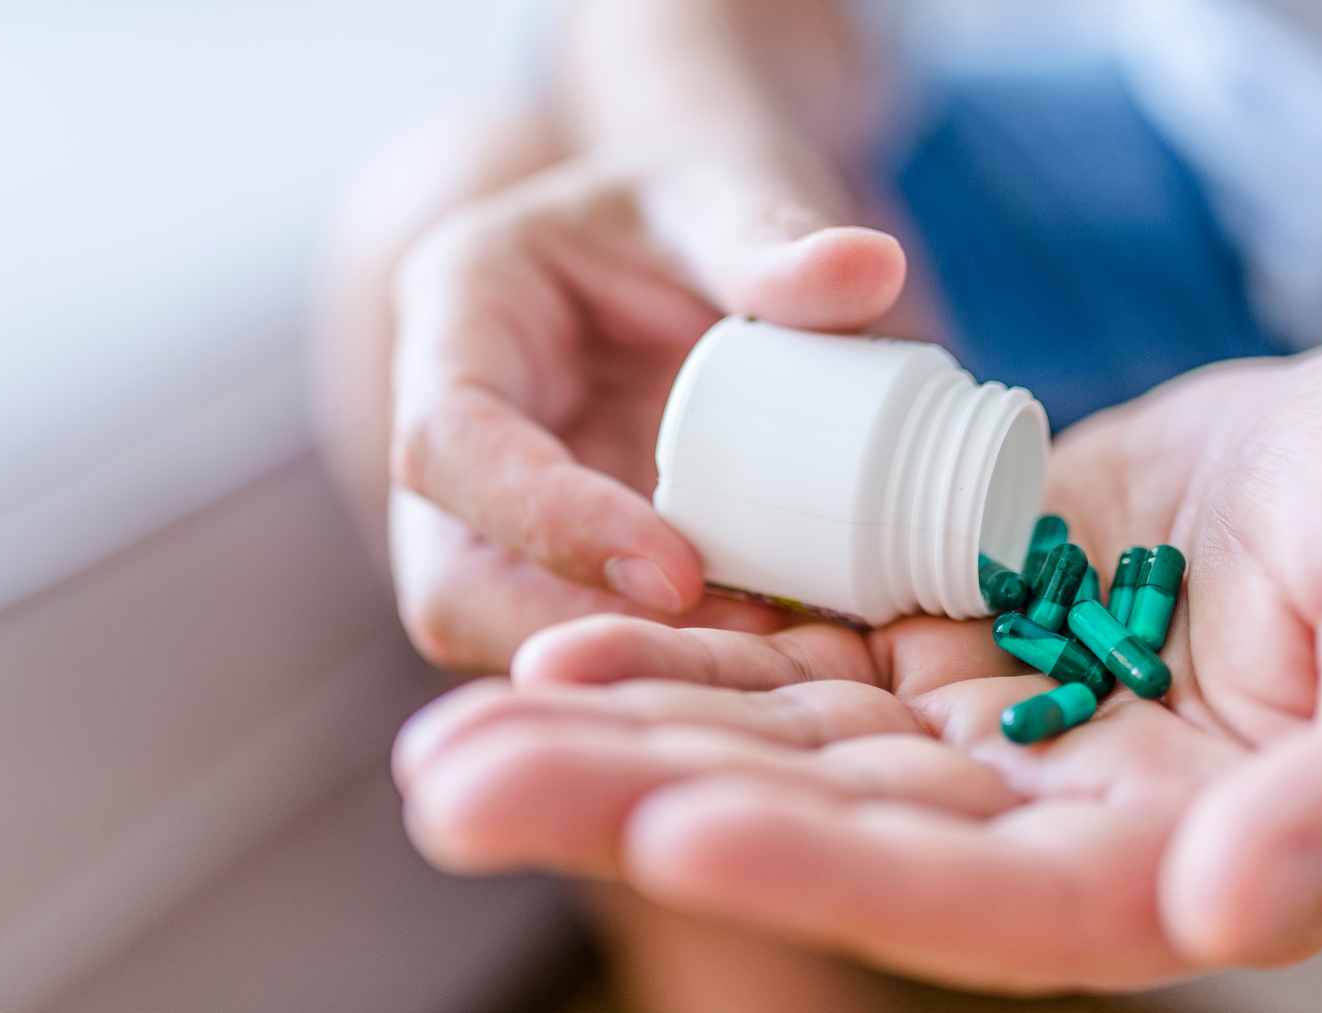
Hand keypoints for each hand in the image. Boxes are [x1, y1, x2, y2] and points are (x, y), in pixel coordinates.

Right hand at [389, 134, 908, 670]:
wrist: (681, 245)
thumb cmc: (681, 204)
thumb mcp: (717, 189)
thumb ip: (772, 232)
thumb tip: (871, 271)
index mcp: (455, 317)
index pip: (450, 444)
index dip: (550, 521)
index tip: (680, 572)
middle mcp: (451, 435)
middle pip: (451, 581)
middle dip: (584, 634)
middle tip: (743, 647)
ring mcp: (493, 517)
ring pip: (512, 634)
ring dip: (636, 663)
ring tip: (776, 659)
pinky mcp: (554, 569)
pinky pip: (590, 639)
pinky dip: (677, 660)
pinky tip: (779, 658)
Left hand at [395, 334, 1321, 990]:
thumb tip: (1234, 914)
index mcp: (1152, 867)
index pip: (973, 901)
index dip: (827, 870)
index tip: (677, 830)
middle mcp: (1032, 823)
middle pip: (819, 832)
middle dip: (635, 806)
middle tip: (455, 786)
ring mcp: (966, 735)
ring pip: (770, 750)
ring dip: (615, 736)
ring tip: (453, 734)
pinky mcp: (927, 641)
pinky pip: (785, 656)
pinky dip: (681, 649)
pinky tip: (561, 639)